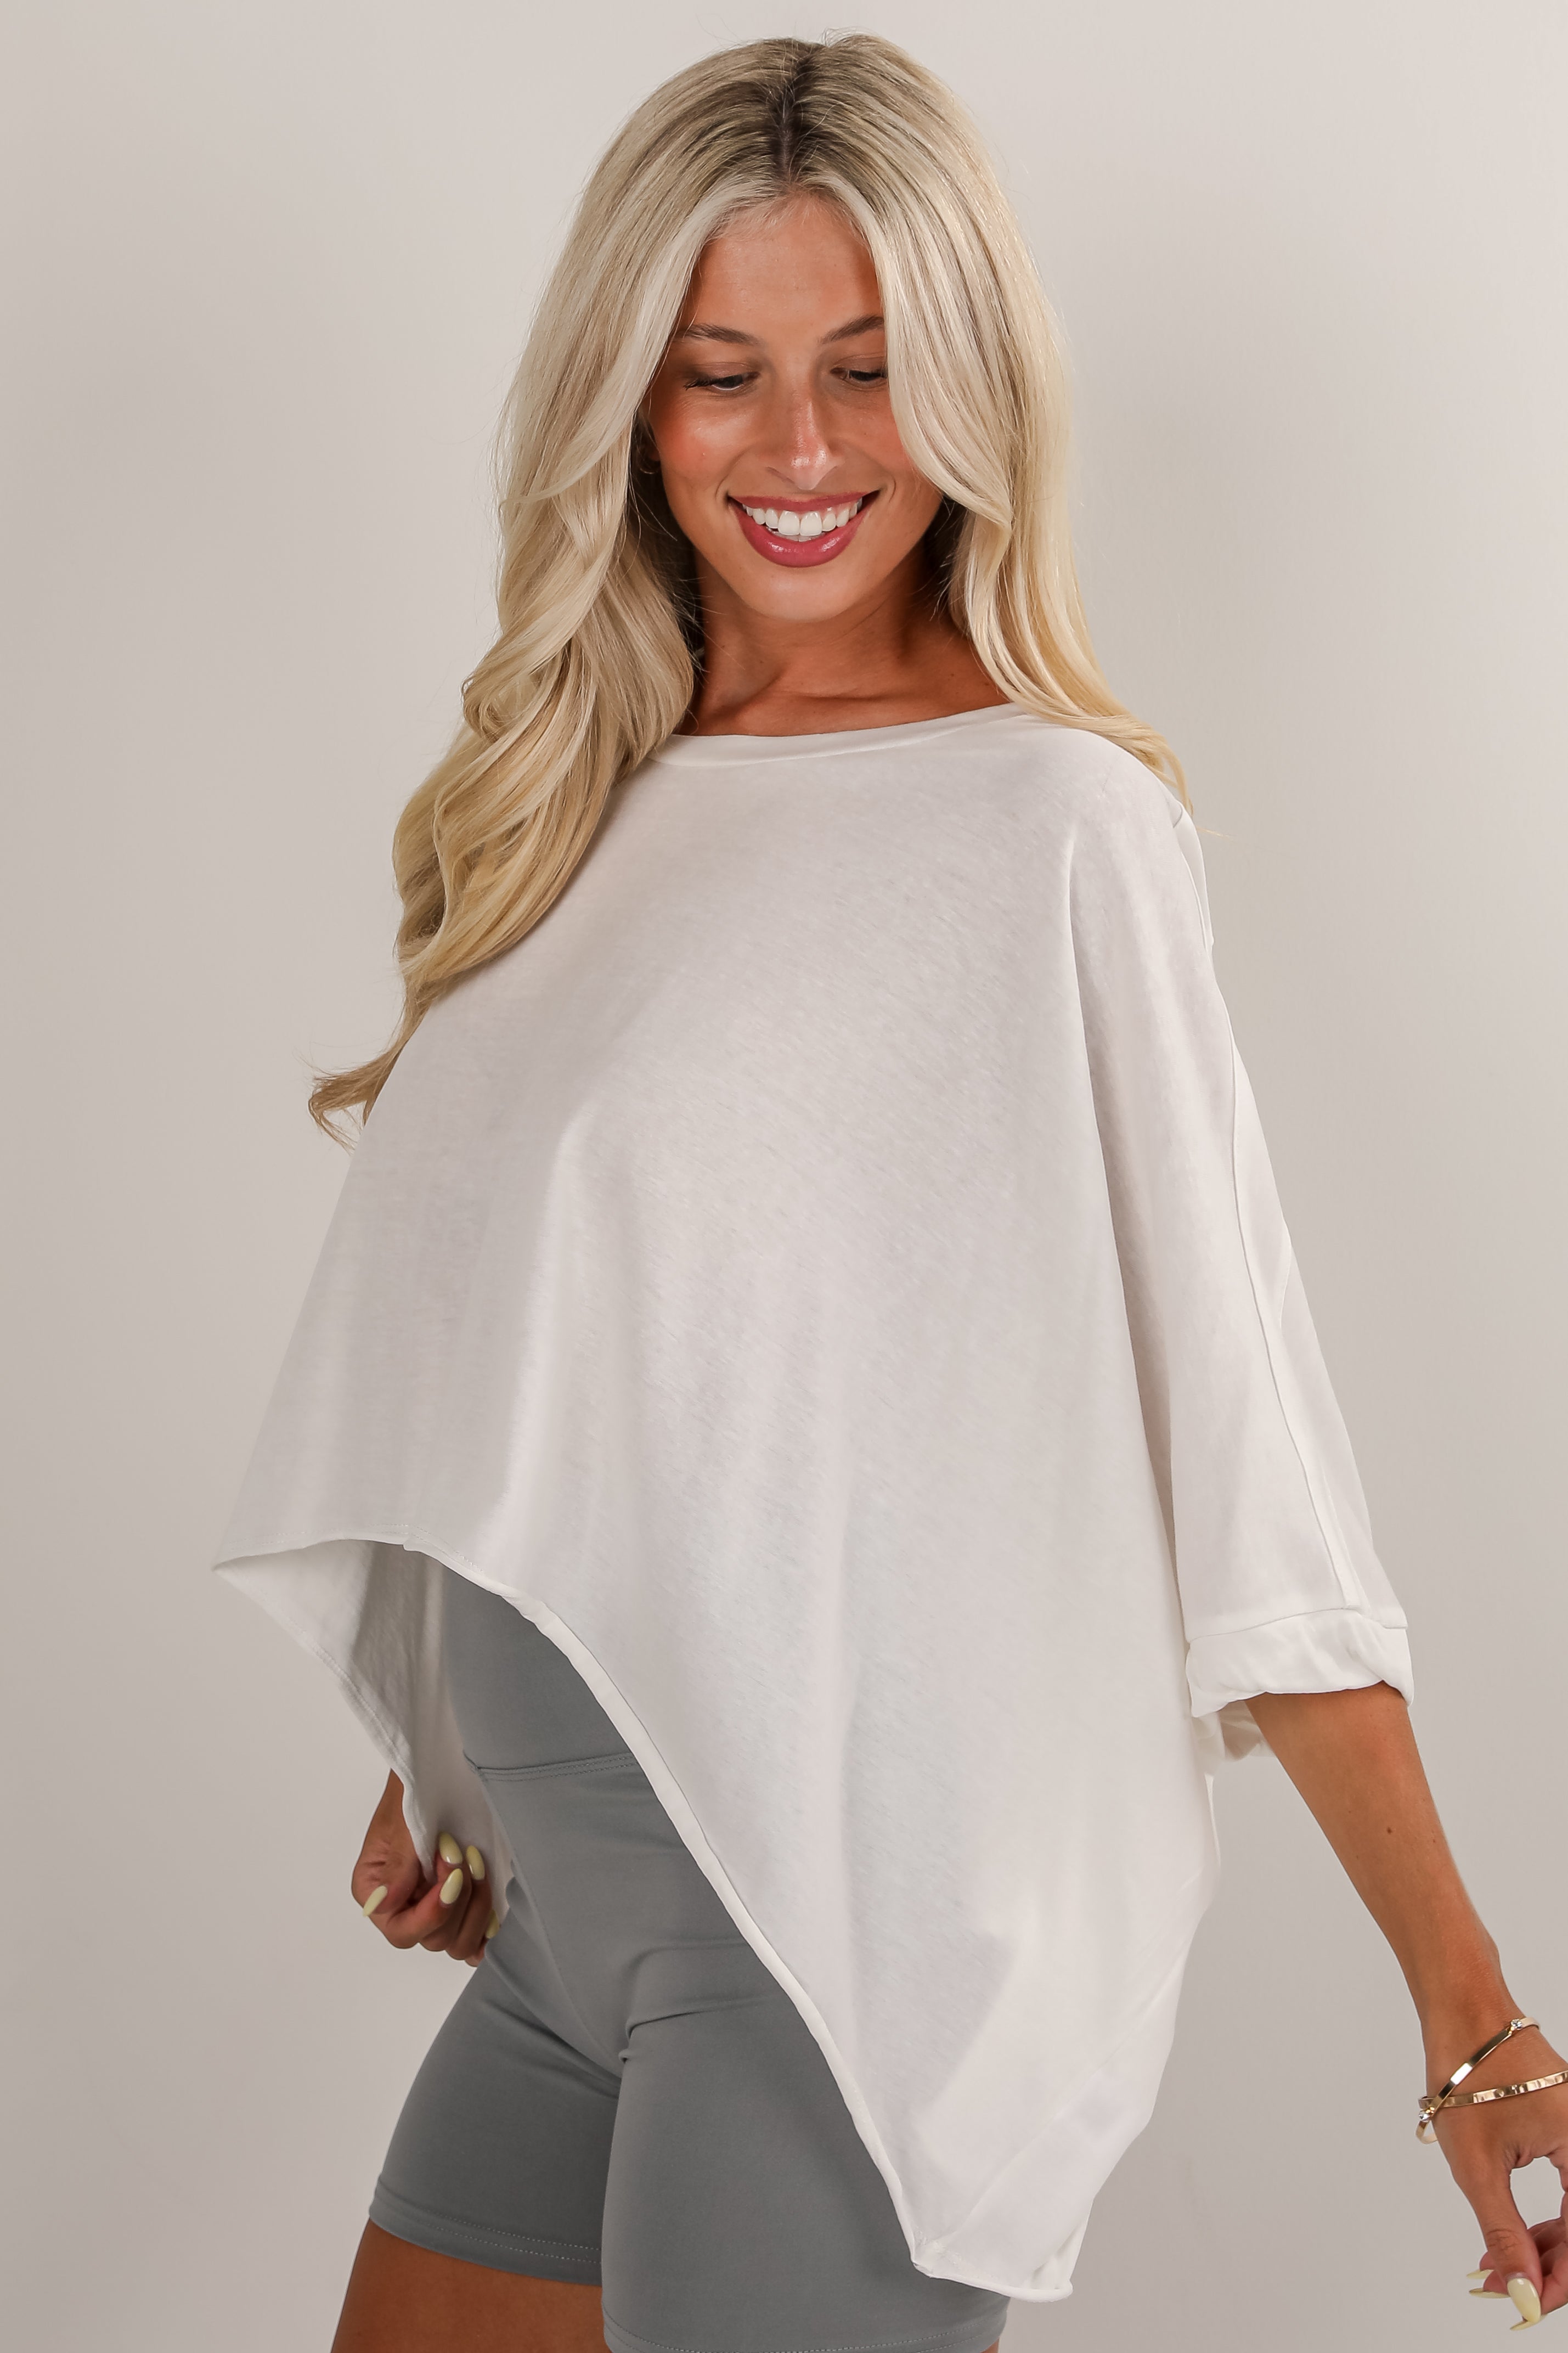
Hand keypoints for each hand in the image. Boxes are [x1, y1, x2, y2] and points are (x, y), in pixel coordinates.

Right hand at [349, 1769, 495, 1967]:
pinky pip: (475, 1942)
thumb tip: (383, 1905)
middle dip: (457, 1899)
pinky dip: (487, 1931)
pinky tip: (496, 1910)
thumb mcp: (404, 1821)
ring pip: (458, 1943)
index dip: (432, 1913)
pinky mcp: (461, 1908)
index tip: (453, 1877)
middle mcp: (402, 1908)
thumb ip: (398, 1863)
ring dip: (476, 1906)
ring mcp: (432, 1909)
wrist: (440, 1773)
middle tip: (463, 1854)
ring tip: (477, 1863)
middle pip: (434, 1939)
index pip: (401, 1931)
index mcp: (376, 1892)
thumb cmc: (414, 1792)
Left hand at [1429, 2022, 1567, 2326]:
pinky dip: (1540, 2217)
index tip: (1526, 2304)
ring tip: (1495, 2264)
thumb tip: (1526, 2292)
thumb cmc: (1468, 2074)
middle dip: (1546, 2266)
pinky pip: (1566, 2188)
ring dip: (1541, 2246)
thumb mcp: (1480, 2166)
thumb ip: (1506, 2232)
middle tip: (1501, 2286)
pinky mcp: (1564, 2131)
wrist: (1462, 2009)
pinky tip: (1507, 2234)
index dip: (1559, 2281)